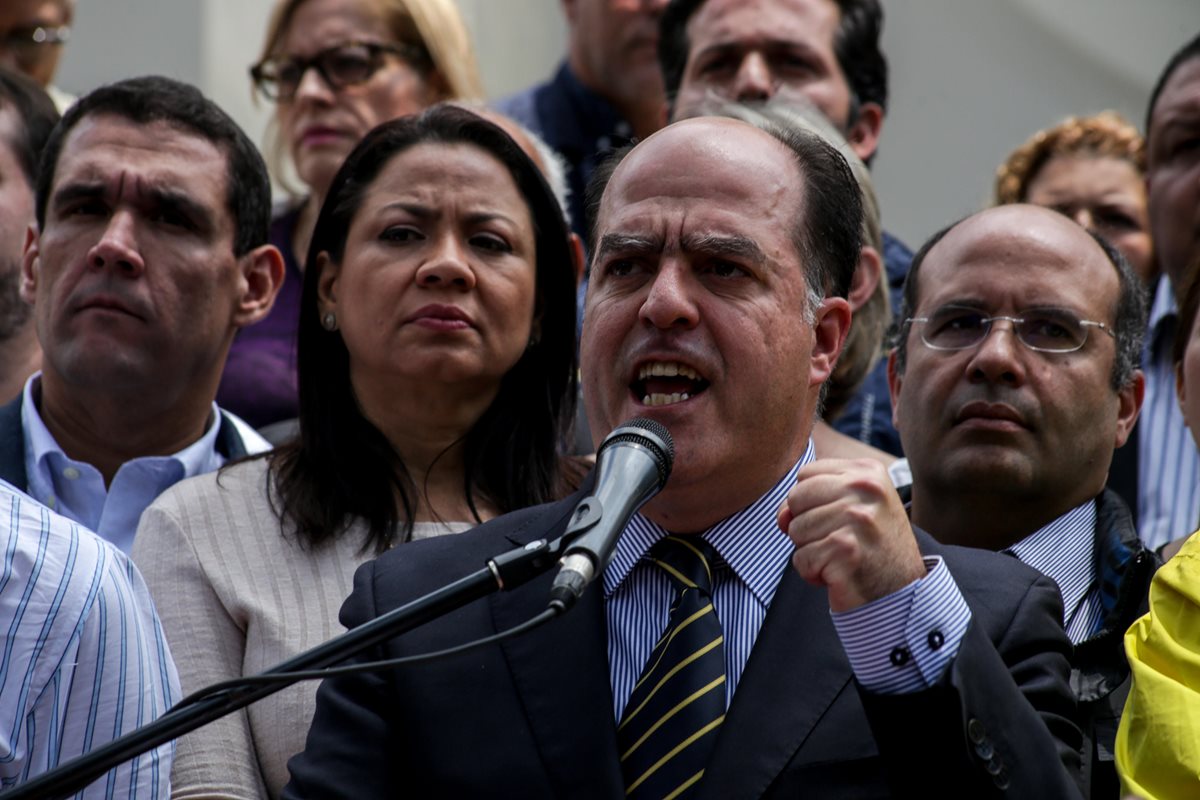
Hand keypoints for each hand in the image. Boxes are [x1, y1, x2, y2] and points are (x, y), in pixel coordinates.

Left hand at [777, 459, 925, 611]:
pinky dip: (813, 572)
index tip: (836, 519)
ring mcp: (856, 518)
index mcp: (867, 472)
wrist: (902, 591)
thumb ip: (811, 499)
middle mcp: (865, 489)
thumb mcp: (850, 507)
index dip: (809, 502)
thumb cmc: (871, 548)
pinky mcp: (846, 549)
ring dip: (811, 551)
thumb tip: (782, 516)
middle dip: (806, 525)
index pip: (805, 474)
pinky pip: (801, 558)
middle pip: (796, 498)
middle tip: (838, 541)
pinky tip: (838, 574)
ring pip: (795, 530)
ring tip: (841, 557)